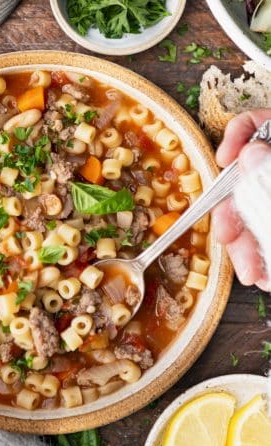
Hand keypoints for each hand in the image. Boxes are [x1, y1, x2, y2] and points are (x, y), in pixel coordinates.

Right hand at [213, 109, 270, 290]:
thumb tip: (248, 155)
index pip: (258, 123)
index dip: (238, 136)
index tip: (226, 162)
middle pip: (247, 181)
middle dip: (234, 214)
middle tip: (229, 239)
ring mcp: (270, 199)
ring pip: (253, 215)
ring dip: (247, 246)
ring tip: (255, 274)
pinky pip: (263, 236)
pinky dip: (261, 255)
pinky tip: (264, 274)